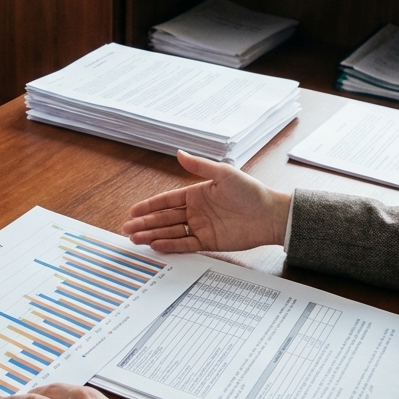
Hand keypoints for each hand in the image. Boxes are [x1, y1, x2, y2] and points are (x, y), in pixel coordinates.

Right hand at [122, 150, 290, 253]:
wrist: (271, 215)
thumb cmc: (250, 191)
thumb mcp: (223, 174)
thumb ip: (199, 166)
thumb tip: (179, 153)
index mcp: (196, 193)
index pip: (166, 201)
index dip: (148, 206)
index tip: (133, 211)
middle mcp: (195, 211)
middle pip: (164, 218)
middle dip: (145, 223)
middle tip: (127, 228)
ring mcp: (201, 227)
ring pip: (170, 232)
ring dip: (152, 235)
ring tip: (135, 239)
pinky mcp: (209, 242)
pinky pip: (185, 244)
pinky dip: (170, 245)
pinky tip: (156, 245)